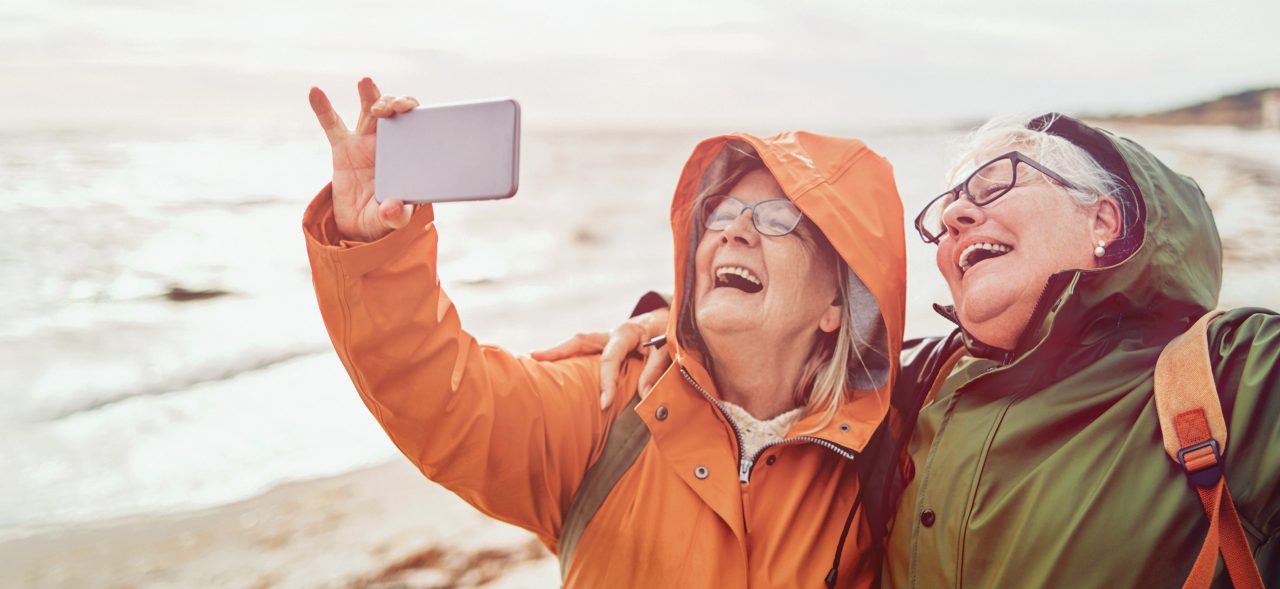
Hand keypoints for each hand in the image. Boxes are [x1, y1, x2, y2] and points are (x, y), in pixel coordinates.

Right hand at [308, 78, 420, 241]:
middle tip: (392, 106)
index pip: (416, 127)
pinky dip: (323, 108)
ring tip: (366, 83)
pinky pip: (332, 124)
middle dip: (394, 102)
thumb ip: (395, 215)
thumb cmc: (383, 218)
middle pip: (394, 114)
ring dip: (370, 96)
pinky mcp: (342, 148)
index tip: (410, 109)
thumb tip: (393, 208)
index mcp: (407, 157)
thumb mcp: (389, 221)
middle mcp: (389, 145)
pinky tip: (315, 92)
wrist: (359, 224)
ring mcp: (365, 143)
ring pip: (369, 113)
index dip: (415, 114)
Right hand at [530, 308, 670, 409]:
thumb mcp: (668, 350)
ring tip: (535, 360)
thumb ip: (655, 371)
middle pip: (581, 340)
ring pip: (579, 343)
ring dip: (559, 352)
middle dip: (558, 350)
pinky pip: (586, 349)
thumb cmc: (670, 334)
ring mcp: (607, 337)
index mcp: (627, 333)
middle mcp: (612, 333)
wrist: (672, 319)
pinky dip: (571, 356)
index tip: (604, 404)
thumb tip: (643, 397)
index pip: (610, 359)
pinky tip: (556, 368)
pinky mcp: (607, 344)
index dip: (606, 382)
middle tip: (534, 357)